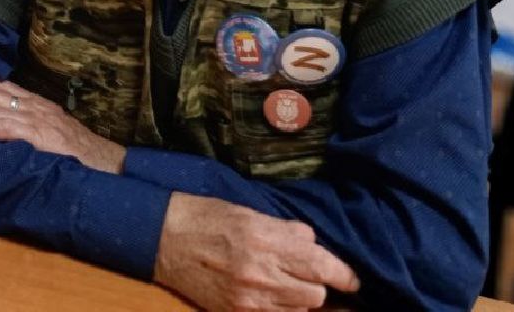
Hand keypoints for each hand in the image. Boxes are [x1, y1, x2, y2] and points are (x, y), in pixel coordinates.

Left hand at [0, 73, 125, 172]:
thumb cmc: (85, 162)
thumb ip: (30, 135)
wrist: (119, 173)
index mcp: (40, 108)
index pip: (1, 89)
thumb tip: (0, 135)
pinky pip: (6, 129)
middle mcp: (38, 109)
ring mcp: (42, 122)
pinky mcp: (44, 140)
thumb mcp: (54, 141)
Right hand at [154, 193, 359, 310]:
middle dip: (317, 283)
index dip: (344, 275)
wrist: (160, 237)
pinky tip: (271, 296)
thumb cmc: (204, 216)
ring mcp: (248, 298)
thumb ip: (283, 229)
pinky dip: (281, 310)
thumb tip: (311, 242)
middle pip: (315, 295)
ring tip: (286, 283)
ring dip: (300, 299)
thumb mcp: (246, 211)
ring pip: (299, 310)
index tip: (353, 279)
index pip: (322, 266)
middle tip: (306, 272)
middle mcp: (260, 272)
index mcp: (265, 240)